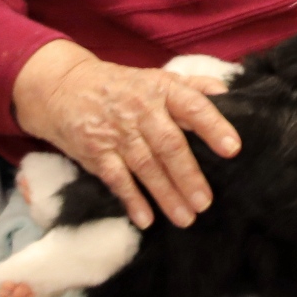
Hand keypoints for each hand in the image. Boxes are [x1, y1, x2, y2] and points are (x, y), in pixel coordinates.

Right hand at [10, 40, 240, 229]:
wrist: (63, 87)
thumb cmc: (122, 86)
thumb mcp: (158, 77)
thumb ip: (194, 86)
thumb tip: (229, 94)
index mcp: (163, 89)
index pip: (194, 107)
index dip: (214, 127)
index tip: (233, 149)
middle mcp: (142, 111)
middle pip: (170, 145)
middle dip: (189, 176)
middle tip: (205, 202)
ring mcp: (117, 133)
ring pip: (146, 167)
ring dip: (166, 195)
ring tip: (186, 217)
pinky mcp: (95, 152)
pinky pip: (116, 179)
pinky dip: (131, 200)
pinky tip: (146, 219)